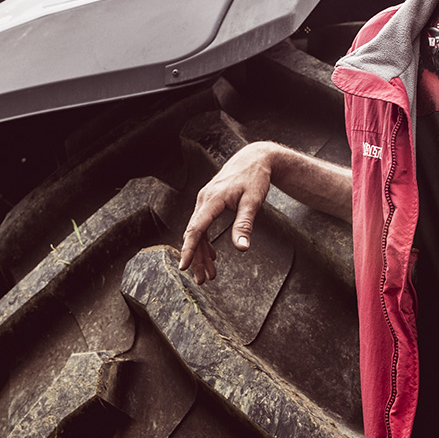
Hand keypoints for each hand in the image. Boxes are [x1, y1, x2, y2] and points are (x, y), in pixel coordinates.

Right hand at [178, 143, 274, 283]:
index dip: (189, 249)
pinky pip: (202, 225)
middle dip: (196, 258)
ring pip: (198, 231)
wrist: (254, 158)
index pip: (196, 228)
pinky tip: (212, 256)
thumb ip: (244, 224)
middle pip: (194, 234)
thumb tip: (242, 248)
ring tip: (209, 274)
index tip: (184, 266)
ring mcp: (205, 200)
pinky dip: (205, 242)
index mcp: (212, 200)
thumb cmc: (255, 177)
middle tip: (203, 280)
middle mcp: (204, 200)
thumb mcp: (253, 201)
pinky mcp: (210, 202)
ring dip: (202, 253)